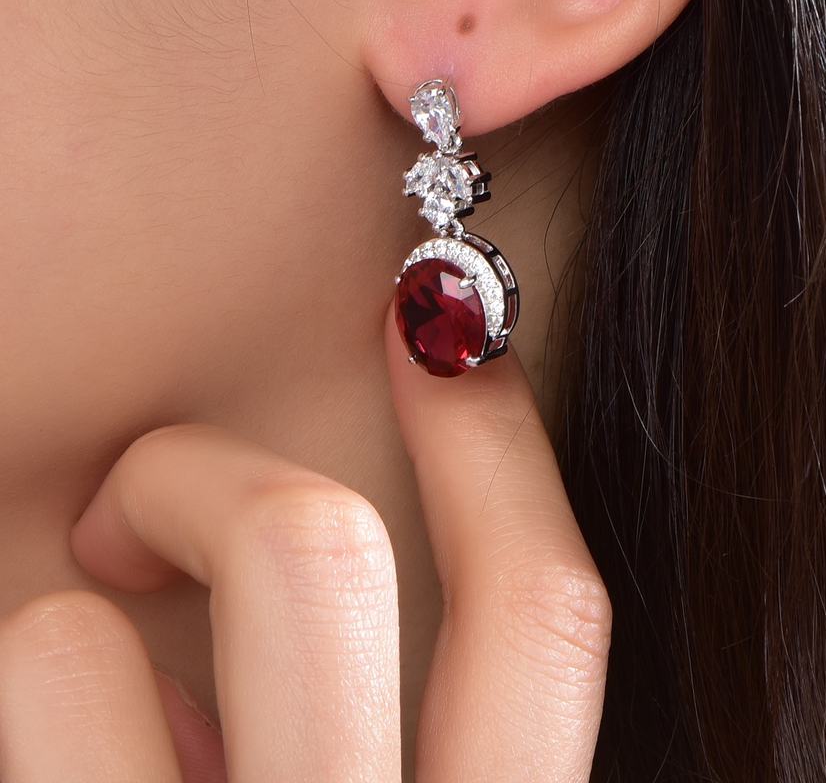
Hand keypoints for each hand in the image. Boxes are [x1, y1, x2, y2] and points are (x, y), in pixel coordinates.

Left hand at [0, 310, 611, 781]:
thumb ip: (406, 721)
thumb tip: (322, 554)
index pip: (550, 609)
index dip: (492, 433)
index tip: (432, 311)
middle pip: (319, 554)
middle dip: (211, 475)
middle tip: (142, 501)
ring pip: (89, 631)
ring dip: (77, 605)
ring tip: (73, 653)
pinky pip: (46, 674)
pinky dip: (39, 675)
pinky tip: (53, 755)